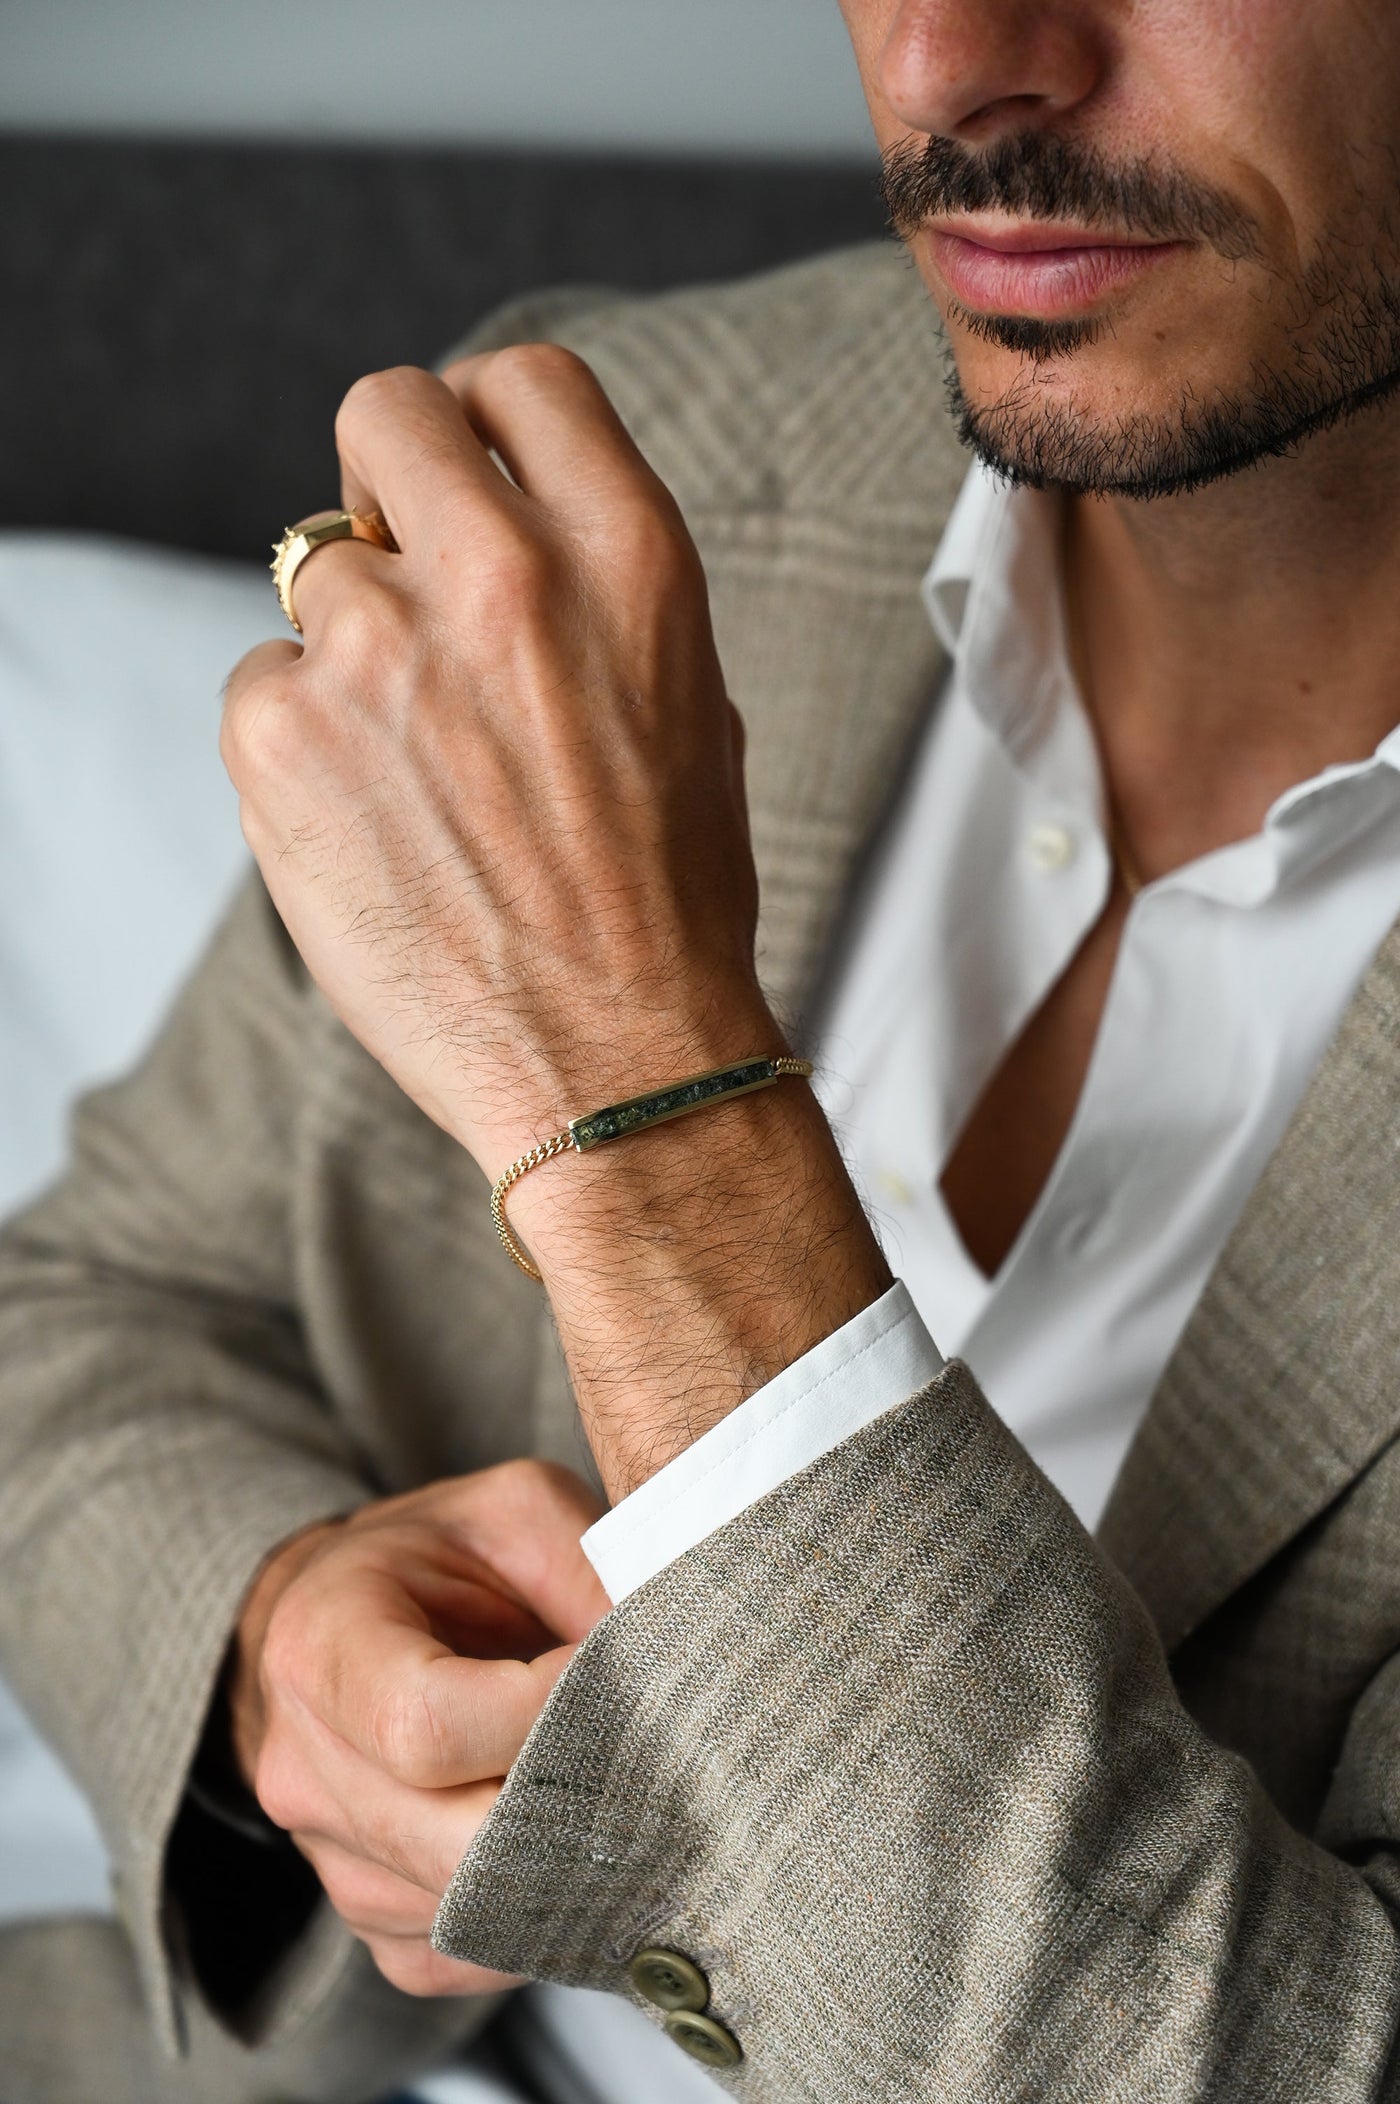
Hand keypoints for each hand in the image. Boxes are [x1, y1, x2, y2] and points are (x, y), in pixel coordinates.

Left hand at [221, 347, 775, 1182]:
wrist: (618, 1064)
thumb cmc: (665, 905)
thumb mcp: (690, 706)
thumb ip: (593, 593)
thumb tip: (496, 533)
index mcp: (628, 558)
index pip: (521, 384)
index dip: (480, 421)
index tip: (464, 472)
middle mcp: (504, 576)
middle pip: (384, 411)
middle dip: (385, 482)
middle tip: (401, 568)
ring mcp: (380, 650)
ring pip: (313, 571)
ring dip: (350, 648)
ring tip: (415, 770)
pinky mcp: (282, 734)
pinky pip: (260, 684)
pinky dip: (299, 744)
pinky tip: (373, 826)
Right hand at [229, 1459, 608, 1996]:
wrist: (351, 1618)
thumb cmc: (440, 1557)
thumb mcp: (516, 1513)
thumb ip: (587, 1570)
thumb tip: (669, 1659)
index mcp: (320, 1647)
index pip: (429, 1728)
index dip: (545, 1714)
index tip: (615, 1673)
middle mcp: (303, 1767)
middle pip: (455, 1845)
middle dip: (575, 1808)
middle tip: (655, 1760)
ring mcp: (328, 1858)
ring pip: (471, 1910)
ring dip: (567, 1864)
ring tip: (623, 1790)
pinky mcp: (370, 1918)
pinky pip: (463, 1958)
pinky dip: (533, 1914)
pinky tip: (567, 1838)